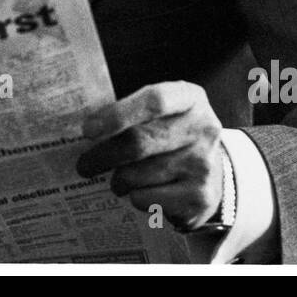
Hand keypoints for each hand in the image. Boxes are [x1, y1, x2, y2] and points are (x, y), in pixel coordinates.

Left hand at [76, 81, 225, 231]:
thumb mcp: (163, 113)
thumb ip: (133, 114)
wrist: (213, 172)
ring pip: (137, 175)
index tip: (88, 129)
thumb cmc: (173, 136)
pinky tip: (143, 191)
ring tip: (119, 180)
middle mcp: (203, 128)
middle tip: (84, 165)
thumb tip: (87, 130)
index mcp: (190, 98)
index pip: (154, 100)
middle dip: (103, 155)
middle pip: (139, 142)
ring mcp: (203, 164)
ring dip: (118, 180)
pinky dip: (134, 197)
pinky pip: (146, 199)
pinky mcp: (200, 196)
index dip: (118, 114)